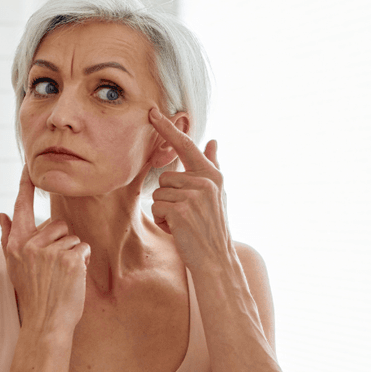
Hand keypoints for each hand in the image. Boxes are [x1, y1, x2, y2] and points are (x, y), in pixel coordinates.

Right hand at [0, 166, 89, 337]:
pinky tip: (71, 278)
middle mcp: (29, 245)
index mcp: (15, 245)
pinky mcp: (69, 259)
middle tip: (54, 268)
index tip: (28, 165)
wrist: (45, 324)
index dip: (25, 185)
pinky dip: (82, 262)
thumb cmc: (33, 296)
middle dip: (62, 242)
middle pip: (58, 224)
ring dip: (73, 254)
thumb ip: (9, 238)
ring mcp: (49, 252)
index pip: (20, 208)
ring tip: (61, 275)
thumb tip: (3, 213)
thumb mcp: (15, 267)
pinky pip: (83, 248)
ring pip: (73, 237)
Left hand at [148, 108, 232, 271]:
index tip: (152, 112)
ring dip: (165, 210)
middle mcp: (205, 181)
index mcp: (213, 175)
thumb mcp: (218, 194)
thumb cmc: (214, 227)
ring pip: (159, 193)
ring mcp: (193, 195)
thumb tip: (213, 141)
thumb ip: (213, 165)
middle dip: (169, 197)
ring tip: (184, 223)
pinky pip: (157, 207)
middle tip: (187, 215)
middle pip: (166, 177)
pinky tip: (179, 230)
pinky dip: (163, 221)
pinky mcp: (181, 209)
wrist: (216, 259)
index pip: (186, 146)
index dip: (168, 128)